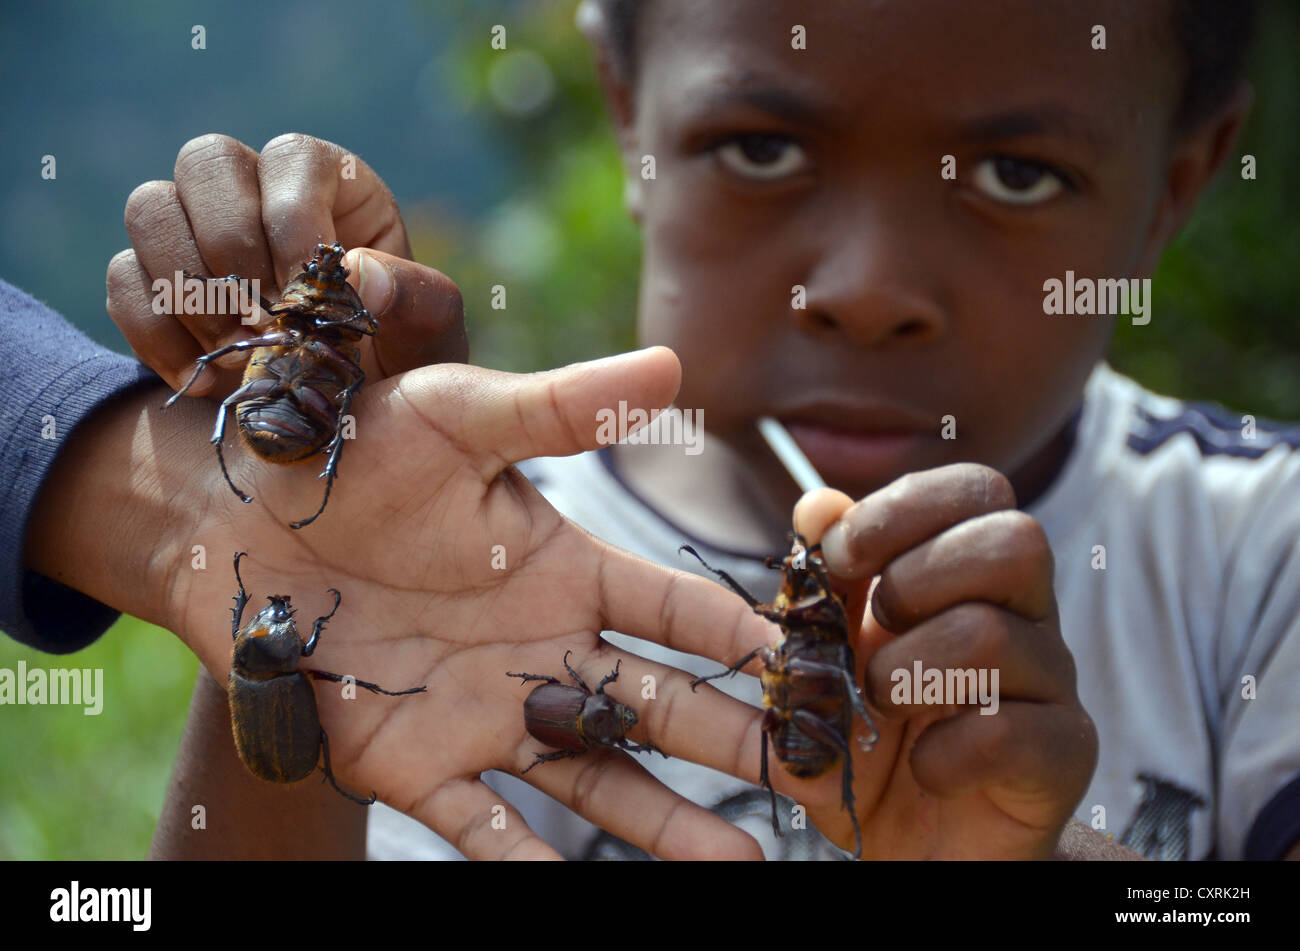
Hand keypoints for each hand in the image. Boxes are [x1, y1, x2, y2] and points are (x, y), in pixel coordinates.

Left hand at [30, 345, 770, 858]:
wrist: (239, 517)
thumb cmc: (358, 452)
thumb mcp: (462, 417)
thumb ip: (562, 407)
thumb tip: (672, 364)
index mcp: (564, 570)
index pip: (671, 608)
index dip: (733, 634)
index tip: (798, 661)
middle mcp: (542, 651)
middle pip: (657, 705)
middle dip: (734, 739)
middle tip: (811, 773)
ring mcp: (485, 714)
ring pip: (594, 778)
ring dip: (663, 822)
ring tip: (740, 861)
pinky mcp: (416, 764)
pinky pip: (481, 824)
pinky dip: (524, 857)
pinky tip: (570, 889)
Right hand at [107, 132, 465, 396]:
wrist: (342, 415)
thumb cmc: (398, 362)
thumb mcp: (430, 339)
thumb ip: (417, 301)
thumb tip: (356, 271)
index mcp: (329, 182)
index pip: (292, 159)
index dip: (293, 221)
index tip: (306, 295)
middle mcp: (254, 187)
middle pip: (205, 160)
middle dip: (231, 250)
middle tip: (262, 324)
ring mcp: (193, 227)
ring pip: (150, 207)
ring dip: (188, 288)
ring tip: (235, 355)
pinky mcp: (151, 277)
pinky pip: (123, 278)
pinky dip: (156, 332)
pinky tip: (204, 379)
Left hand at [685, 464, 1097, 858]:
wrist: (911, 845)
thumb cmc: (872, 734)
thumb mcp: (826, 654)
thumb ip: (824, 580)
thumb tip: (817, 504)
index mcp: (974, 573)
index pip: (978, 488)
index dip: (903, 508)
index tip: (842, 556)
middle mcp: (1027, 617)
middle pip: (1016, 539)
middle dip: (918, 578)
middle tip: (877, 631)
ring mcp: (1053, 686)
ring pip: (993, 634)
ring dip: (909, 671)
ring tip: (881, 706)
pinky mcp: (1063, 757)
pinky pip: (1008, 733)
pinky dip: (941, 754)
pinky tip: (923, 769)